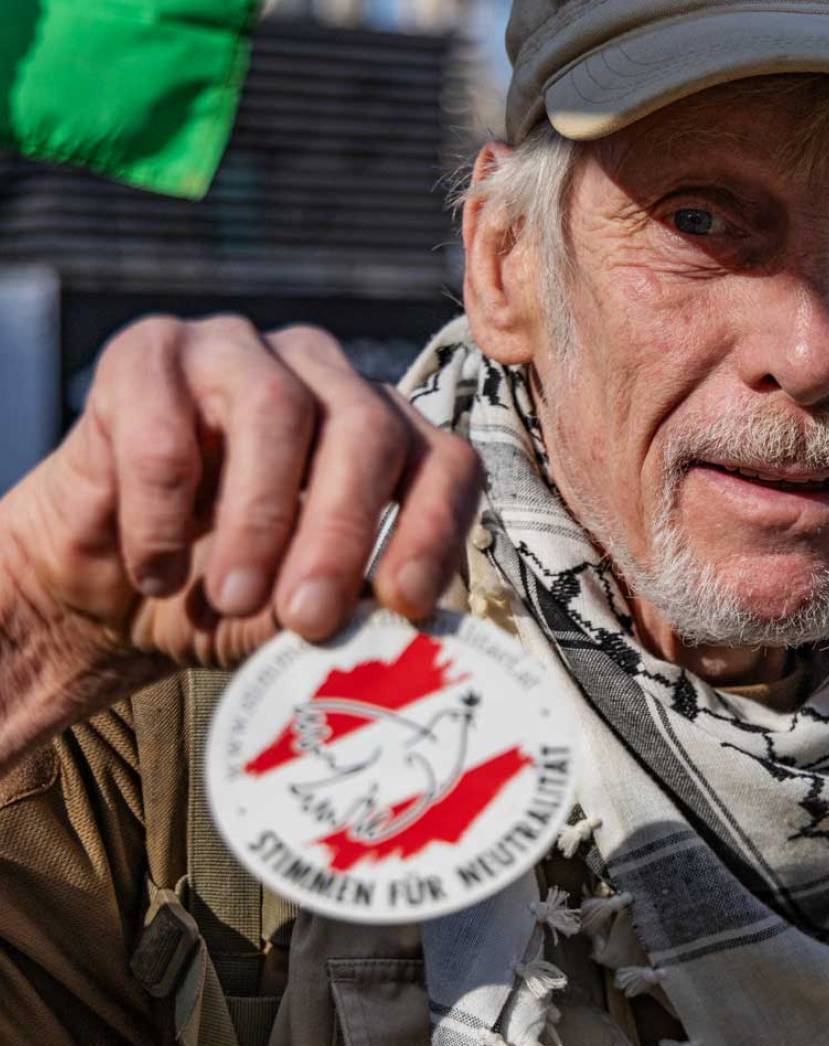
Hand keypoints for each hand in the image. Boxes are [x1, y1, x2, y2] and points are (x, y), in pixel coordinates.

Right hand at [0, 315, 480, 679]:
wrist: (106, 588)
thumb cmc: (227, 597)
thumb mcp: (301, 618)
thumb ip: (352, 613)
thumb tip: (395, 632)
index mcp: (387, 440)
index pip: (445, 463)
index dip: (435, 528)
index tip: (406, 603)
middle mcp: (328, 380)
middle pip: (368, 428)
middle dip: (343, 529)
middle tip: (309, 617)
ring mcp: (242, 354)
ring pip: (277, 410)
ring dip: (258, 518)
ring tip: (233, 599)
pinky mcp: (149, 355)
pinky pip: (167, 428)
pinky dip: (163, 516)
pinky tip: (158, 571)